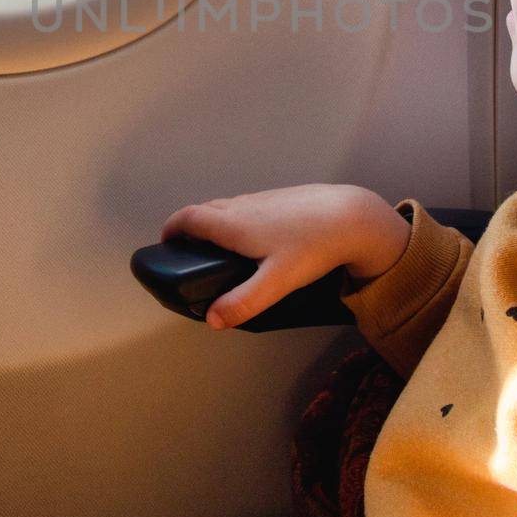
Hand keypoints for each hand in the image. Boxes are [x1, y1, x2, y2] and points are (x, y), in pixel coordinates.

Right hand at [159, 184, 411, 329]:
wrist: (351, 215)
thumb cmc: (313, 246)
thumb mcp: (277, 281)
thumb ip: (244, 302)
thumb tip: (212, 319)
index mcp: (234, 224)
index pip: (189, 218)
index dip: (172, 228)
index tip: (165, 242)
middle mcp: (244, 206)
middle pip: (205, 210)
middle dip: (190, 226)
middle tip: (186, 248)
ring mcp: (263, 199)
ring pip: (227, 206)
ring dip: (213, 221)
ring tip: (216, 246)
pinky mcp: (281, 197)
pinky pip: (248, 206)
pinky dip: (236, 218)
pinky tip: (254, 238)